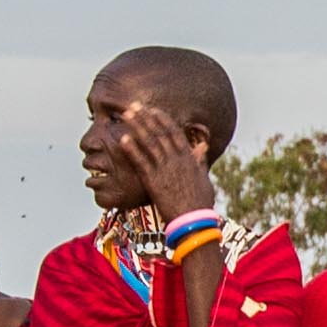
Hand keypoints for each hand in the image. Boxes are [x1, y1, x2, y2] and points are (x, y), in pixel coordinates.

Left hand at [110, 98, 217, 220]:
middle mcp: (176, 159)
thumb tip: (202, 145)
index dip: (161, 118)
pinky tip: (122, 139)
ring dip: (136, 126)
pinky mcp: (153, 180)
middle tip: (133, 105)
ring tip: (125, 115)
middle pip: (158, 132)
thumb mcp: (204, 177)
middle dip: (145, 117)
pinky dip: (132, 149)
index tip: (151, 109)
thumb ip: (200, 159)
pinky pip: (140, 161)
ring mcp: (164, 168)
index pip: (173, 131)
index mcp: (188, 157)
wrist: (194, 221)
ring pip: (148, 142)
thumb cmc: (200, 202)